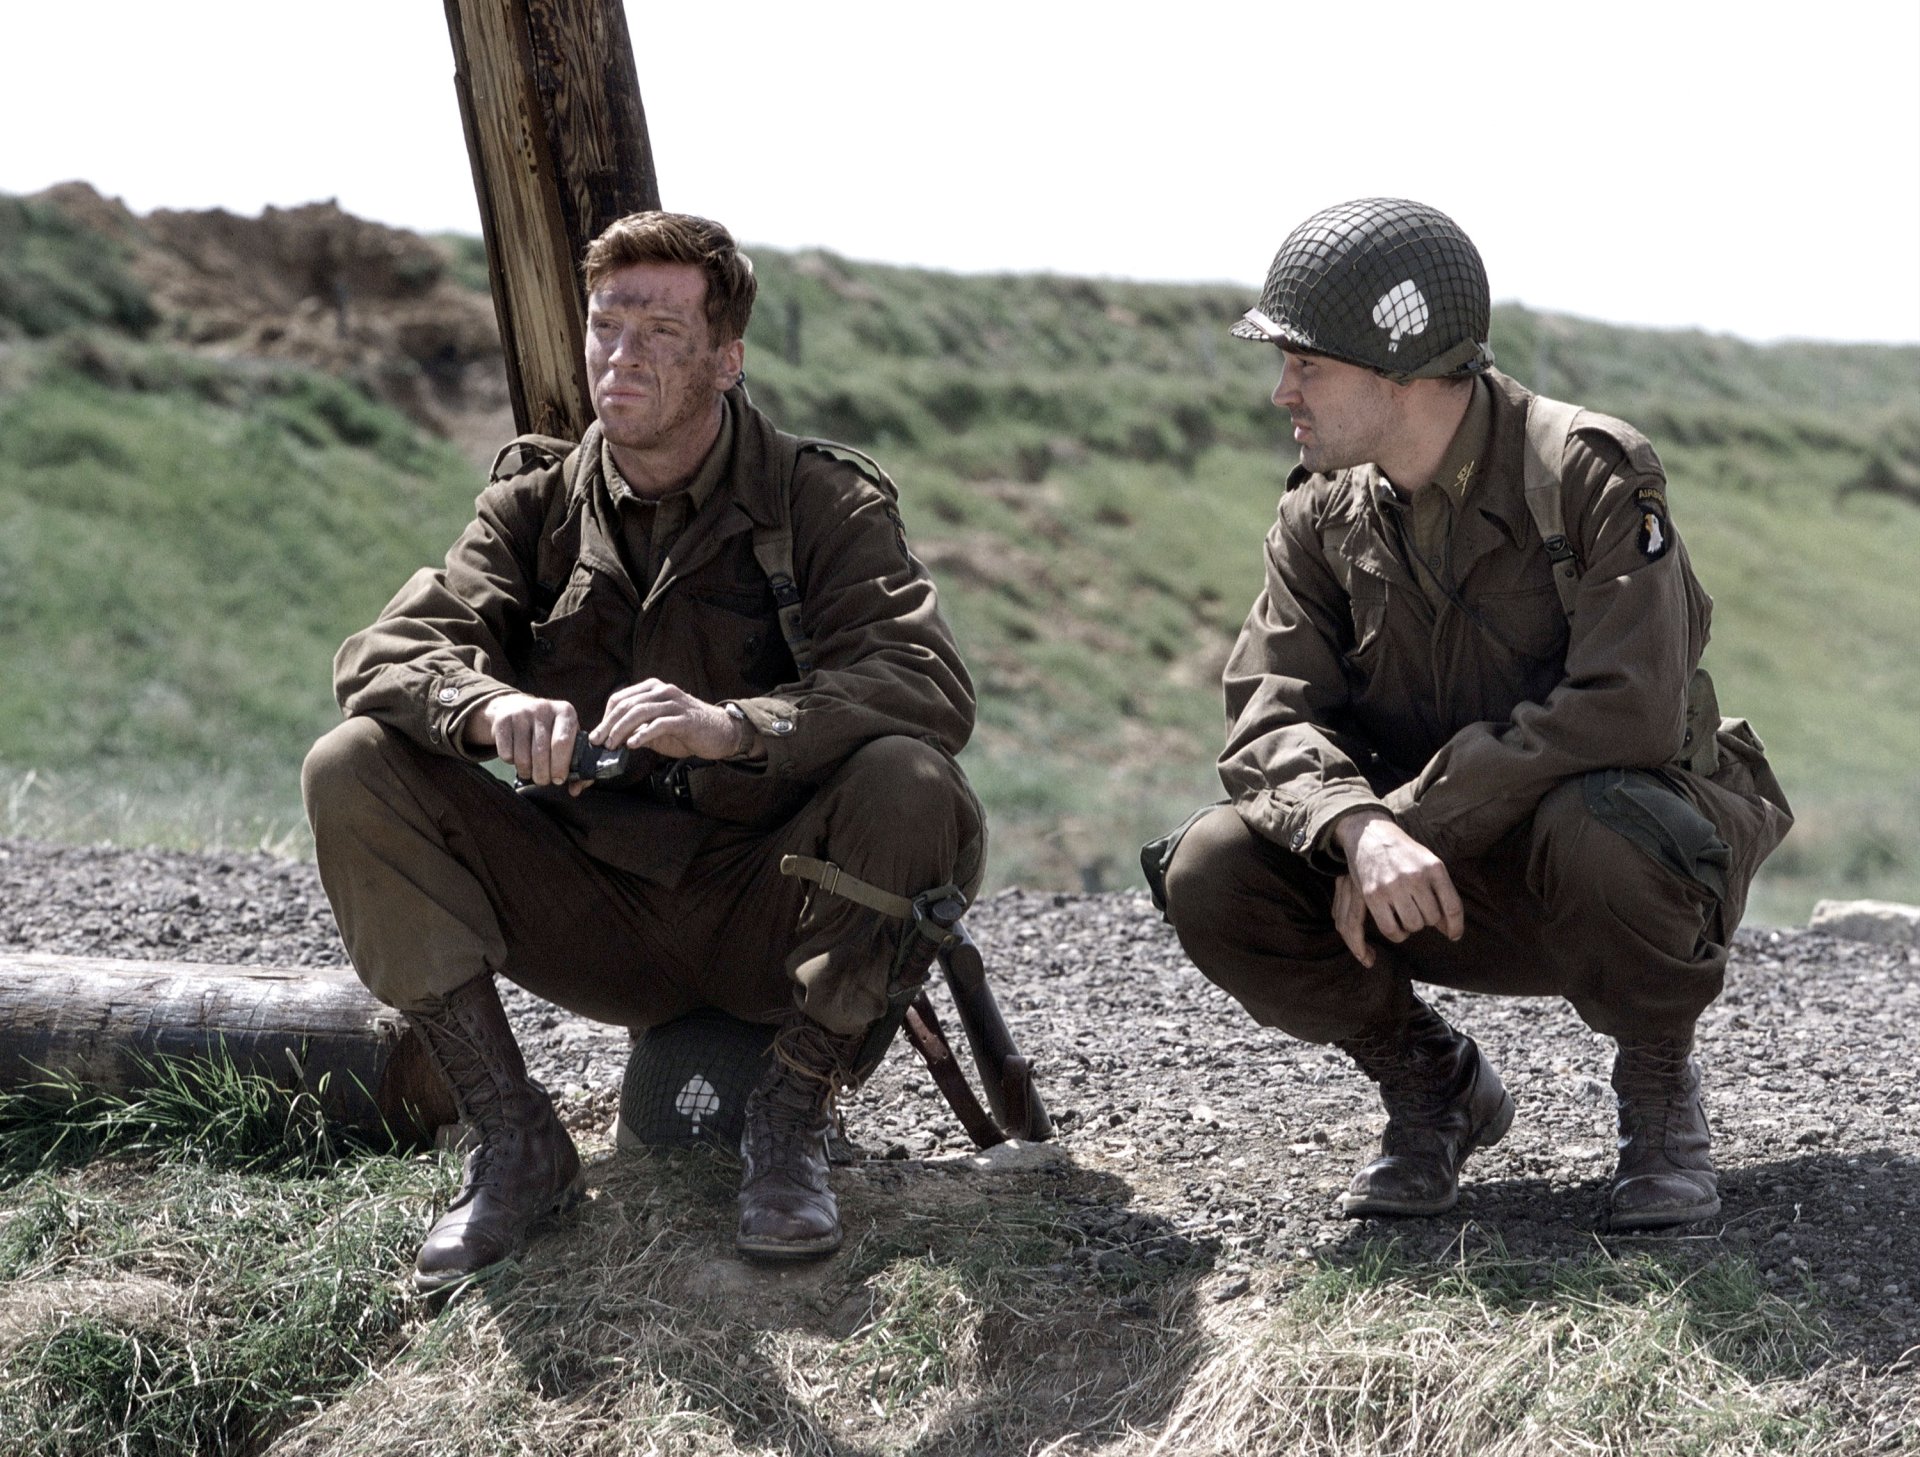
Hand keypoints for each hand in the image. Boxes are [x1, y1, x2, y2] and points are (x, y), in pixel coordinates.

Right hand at [465, 693, 578, 786]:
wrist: (517, 708)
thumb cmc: (549, 730)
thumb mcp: (566, 738)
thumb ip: (576, 764)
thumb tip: (576, 789)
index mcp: (565, 712)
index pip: (562, 743)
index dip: (560, 766)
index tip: (559, 779)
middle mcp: (543, 708)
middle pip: (541, 753)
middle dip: (543, 775)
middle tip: (543, 780)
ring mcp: (521, 712)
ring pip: (522, 756)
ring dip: (527, 772)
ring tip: (530, 772)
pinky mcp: (502, 720)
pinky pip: (506, 754)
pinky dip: (511, 763)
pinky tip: (517, 758)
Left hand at [591, 679, 745, 760]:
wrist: (720, 732)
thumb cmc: (687, 730)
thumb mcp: (657, 727)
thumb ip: (637, 728)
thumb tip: (612, 740)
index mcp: (653, 689)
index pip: (620, 698)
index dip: (606, 717)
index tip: (598, 735)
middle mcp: (662, 691)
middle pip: (626, 705)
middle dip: (608, 725)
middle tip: (599, 742)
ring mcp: (674, 703)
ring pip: (639, 712)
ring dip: (621, 730)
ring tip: (612, 745)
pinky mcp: (684, 719)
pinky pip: (659, 724)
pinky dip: (643, 734)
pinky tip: (633, 744)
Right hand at [1330, 810, 1464, 965]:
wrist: (1370, 836)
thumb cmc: (1404, 854)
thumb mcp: (1428, 864)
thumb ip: (1441, 893)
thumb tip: (1450, 931)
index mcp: (1434, 868)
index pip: (1452, 906)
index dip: (1456, 926)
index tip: (1454, 936)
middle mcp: (1415, 876)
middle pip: (1432, 918)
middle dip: (1427, 919)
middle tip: (1418, 909)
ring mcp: (1393, 886)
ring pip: (1413, 925)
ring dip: (1411, 926)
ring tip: (1406, 914)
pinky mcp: (1373, 895)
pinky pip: (1390, 929)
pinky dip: (1396, 934)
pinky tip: (1396, 925)